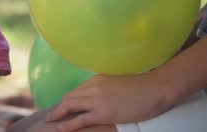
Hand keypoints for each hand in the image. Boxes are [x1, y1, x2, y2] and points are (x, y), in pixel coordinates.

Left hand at [45, 73, 169, 131]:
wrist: (155, 88)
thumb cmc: (142, 86)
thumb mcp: (117, 82)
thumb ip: (105, 87)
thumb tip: (101, 95)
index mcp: (96, 80)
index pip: (76, 91)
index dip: (68, 100)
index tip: (62, 107)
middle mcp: (93, 88)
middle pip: (69, 98)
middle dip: (60, 108)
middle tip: (52, 116)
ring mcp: (97, 100)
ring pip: (70, 106)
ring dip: (59, 115)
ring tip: (51, 122)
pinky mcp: (103, 113)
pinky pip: (80, 119)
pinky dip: (68, 124)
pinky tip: (61, 128)